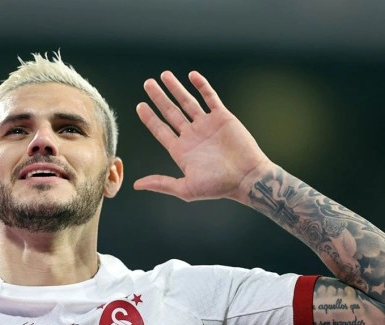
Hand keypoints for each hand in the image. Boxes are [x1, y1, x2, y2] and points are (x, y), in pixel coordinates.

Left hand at [135, 71, 271, 202]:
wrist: (248, 178)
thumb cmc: (219, 186)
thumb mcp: (186, 189)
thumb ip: (161, 183)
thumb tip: (136, 185)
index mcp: (181, 150)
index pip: (160, 130)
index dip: (149, 118)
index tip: (139, 106)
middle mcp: (192, 135)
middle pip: (170, 112)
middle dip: (158, 97)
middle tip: (147, 83)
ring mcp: (206, 125)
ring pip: (188, 102)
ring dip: (176, 88)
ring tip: (164, 75)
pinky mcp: (222, 118)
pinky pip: (210, 98)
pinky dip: (201, 86)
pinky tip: (192, 76)